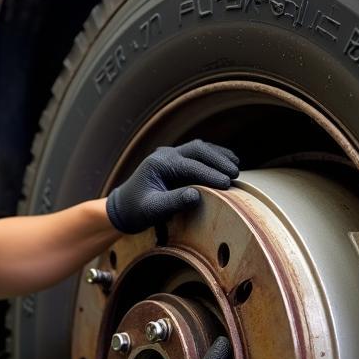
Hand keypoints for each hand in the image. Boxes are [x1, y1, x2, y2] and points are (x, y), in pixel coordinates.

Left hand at [105, 140, 240, 234]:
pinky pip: (197, 152)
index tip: (227, 184)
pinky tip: (226, 163)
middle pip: (197, 149)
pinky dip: (212, 156)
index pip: (190, 166)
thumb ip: (173, 202)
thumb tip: (196, 195)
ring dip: (218, 155)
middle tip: (235, 174)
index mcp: (159, 164)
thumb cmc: (136, 211)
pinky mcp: (175, 160)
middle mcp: (165, 154)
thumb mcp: (153, 210)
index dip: (210, 174)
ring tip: (235, 166)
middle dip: (218, 160)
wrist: (123, 208)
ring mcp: (170, 154)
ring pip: (199, 147)